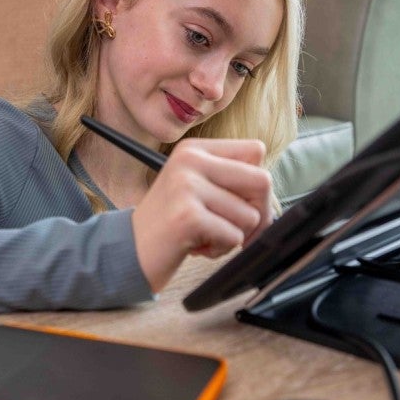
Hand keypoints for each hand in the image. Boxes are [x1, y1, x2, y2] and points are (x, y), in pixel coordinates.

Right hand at [130, 138, 273, 291]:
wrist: (127, 250)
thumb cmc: (169, 224)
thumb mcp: (195, 188)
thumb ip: (230, 181)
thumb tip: (272, 198)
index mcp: (194, 149)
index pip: (255, 150)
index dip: (257, 183)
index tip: (242, 204)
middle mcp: (190, 160)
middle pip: (261, 181)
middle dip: (258, 213)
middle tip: (234, 229)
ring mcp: (186, 186)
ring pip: (250, 215)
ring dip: (234, 236)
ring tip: (205, 237)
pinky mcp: (187, 216)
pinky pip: (233, 236)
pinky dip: (221, 250)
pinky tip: (197, 247)